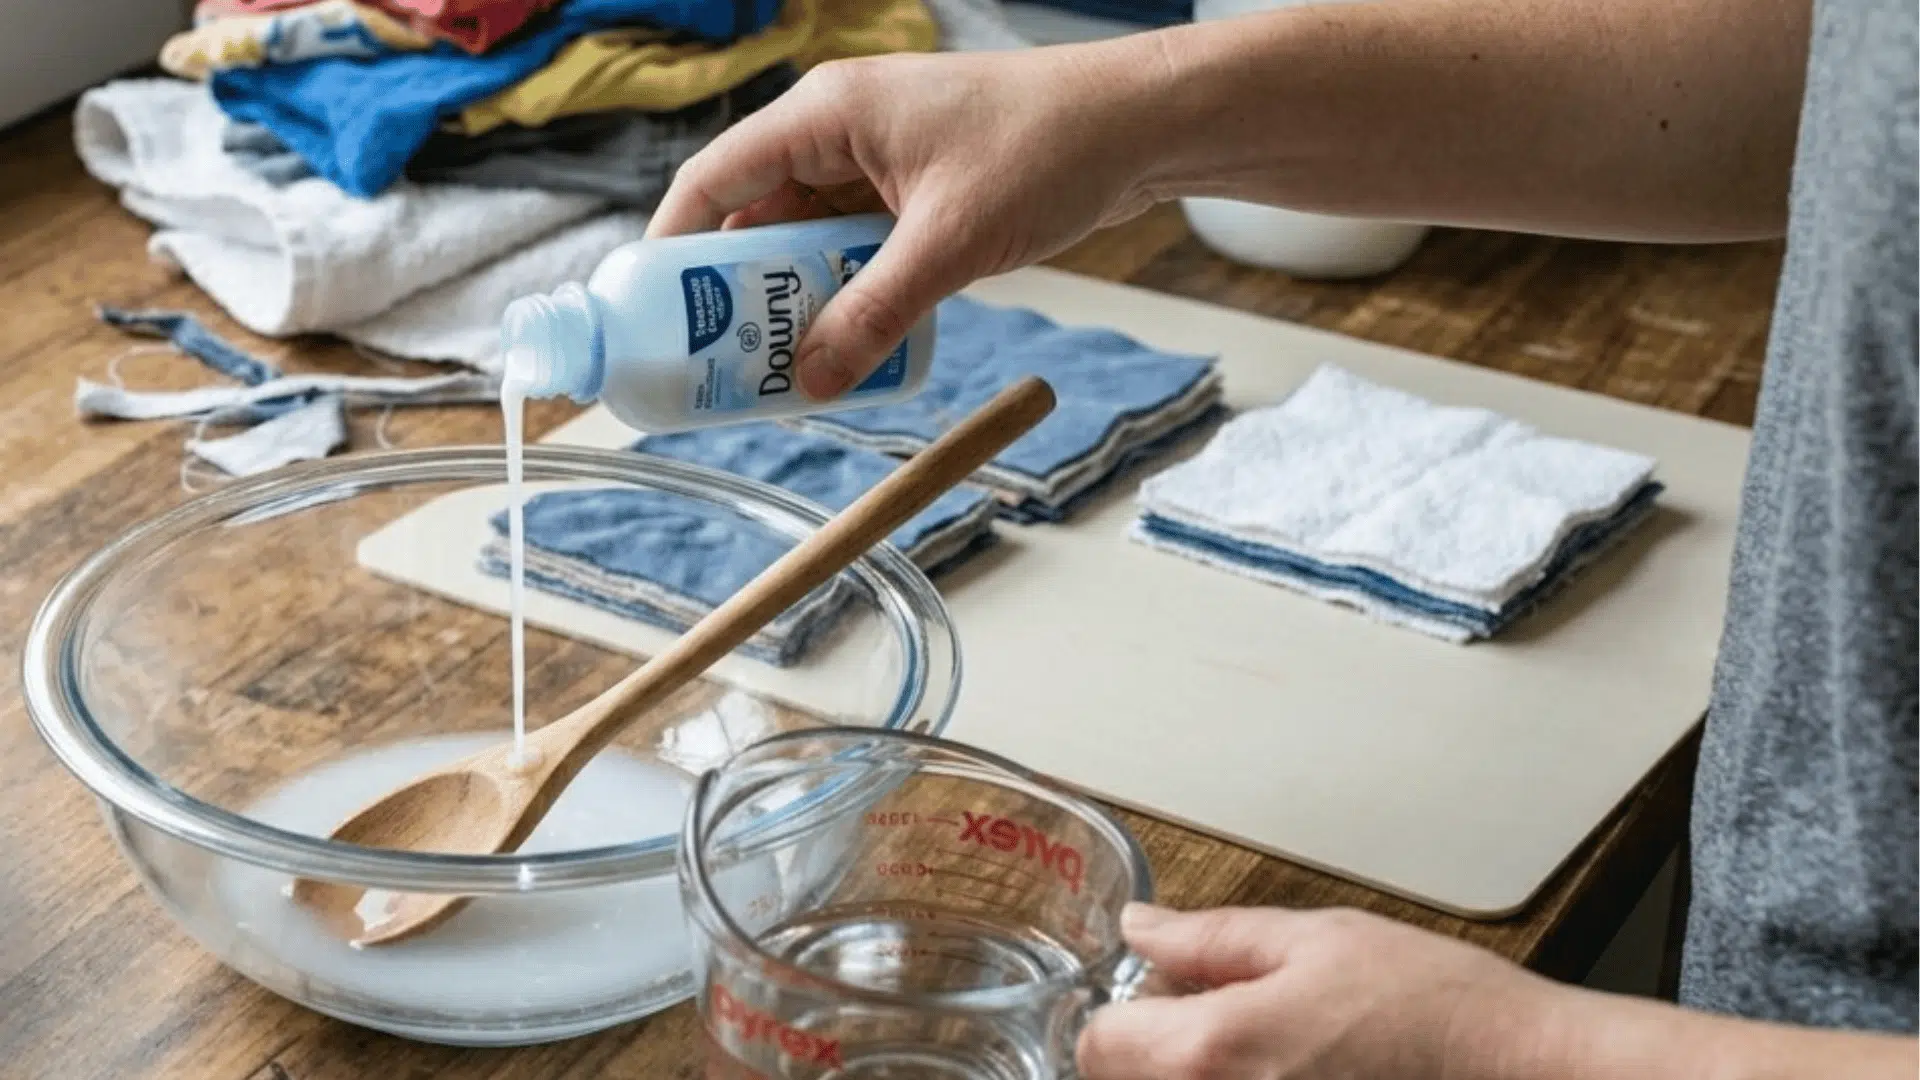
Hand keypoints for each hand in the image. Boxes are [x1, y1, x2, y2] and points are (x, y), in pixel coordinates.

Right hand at [646, 44, 1172, 398]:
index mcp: (827, 113)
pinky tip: (846, 344)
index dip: (673, 246)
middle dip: (737, 293)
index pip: (716, 178)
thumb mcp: (950, 243)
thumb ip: (875, 313)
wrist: (1139, 128)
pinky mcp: (915, 192)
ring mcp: (879, 162)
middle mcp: (841, 132)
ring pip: (807, 240)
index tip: (648, 313)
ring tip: (778, 369)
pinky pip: (857, 249)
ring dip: (797, 301)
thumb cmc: (1047, 149)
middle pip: (755, 217)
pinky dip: (847, 294)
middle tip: (718, 364)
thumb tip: (811, 382)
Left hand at [1077, 904, 1565, 1079]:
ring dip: (1200, 1077)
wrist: (1527, 1076)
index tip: (1159, 1002)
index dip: (1121, 1014)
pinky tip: (1299, 1077)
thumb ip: (1213, 939)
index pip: (1098, 1046)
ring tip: (1275, 1055)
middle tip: (1224, 1024)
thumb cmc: (1441, 1012)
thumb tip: (1142, 931)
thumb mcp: (1319, 940)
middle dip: (1157, 1052)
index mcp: (1216, 1052)